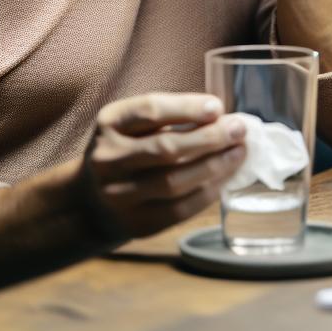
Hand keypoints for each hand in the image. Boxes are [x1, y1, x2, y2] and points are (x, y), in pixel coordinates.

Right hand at [76, 93, 246, 239]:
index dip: (186, 108)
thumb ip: (170, 116)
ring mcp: (119, 195)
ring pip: (174, 183)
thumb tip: (222, 118)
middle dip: (210, 138)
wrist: (92, 200)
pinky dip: (208, 192)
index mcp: (109, 124)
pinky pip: (179, 209)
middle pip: (165, 149)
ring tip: (239, 152)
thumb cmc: (128, 149)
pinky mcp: (136, 223)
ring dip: (215, 166)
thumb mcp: (134, 123)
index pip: (149, 111)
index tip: (217, 107)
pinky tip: (225, 177)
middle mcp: (108, 160)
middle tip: (239, 129)